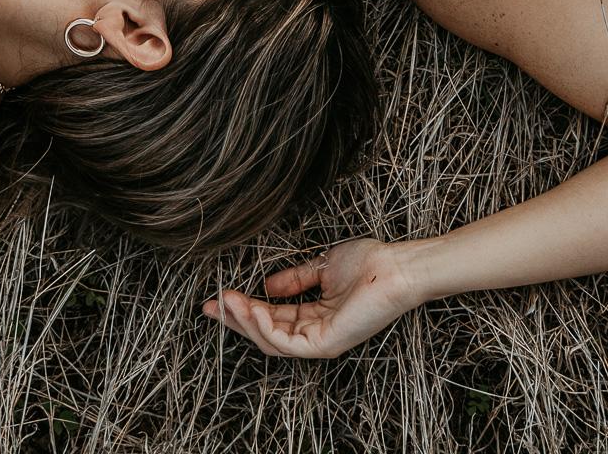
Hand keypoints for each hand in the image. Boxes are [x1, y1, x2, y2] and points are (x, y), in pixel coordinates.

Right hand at [204, 238, 423, 357]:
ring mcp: (321, 340)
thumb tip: (267, 285)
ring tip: (228, 303)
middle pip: (266, 332)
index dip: (244, 307)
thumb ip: (294, 279)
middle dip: (236, 319)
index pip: (272, 316)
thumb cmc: (369, 264)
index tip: (220, 296)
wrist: (396, 266)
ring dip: (246, 321)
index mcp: (315, 315)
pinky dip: (266, 328)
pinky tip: (254, 308)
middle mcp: (316, 332)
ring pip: (272, 340)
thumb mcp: (321, 267)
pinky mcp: (326, 343)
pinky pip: (287, 343)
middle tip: (211, 306)